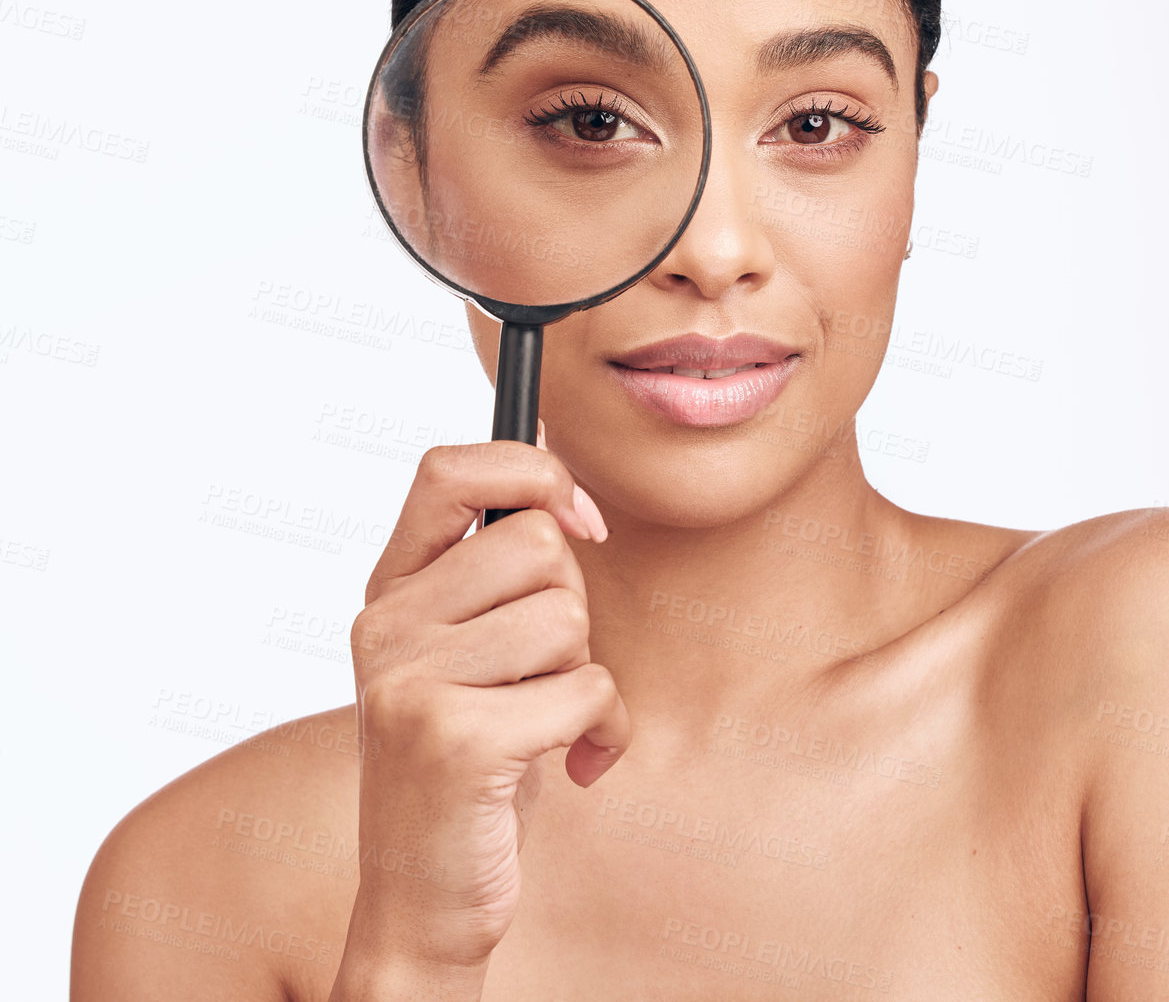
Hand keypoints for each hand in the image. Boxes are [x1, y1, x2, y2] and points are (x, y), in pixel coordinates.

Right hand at [337, 420, 626, 984]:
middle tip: (544, 673)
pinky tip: (573, 765)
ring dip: (587, 675)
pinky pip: (588, 690)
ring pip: (569, 617)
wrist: (423, 901)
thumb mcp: (470, 647)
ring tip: (547, 723)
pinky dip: (603, 731)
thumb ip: (498, 560)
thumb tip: (551, 446)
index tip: (579, 521)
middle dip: (574, 608)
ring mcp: (411, 682)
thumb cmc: (472, 761)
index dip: (533, 472)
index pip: (448, 468)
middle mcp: (386, 627)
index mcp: (390, 592)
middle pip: (539, 544)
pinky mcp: (454, 741)